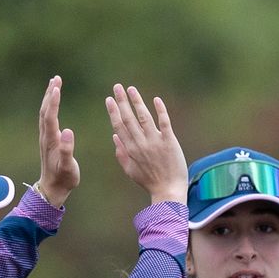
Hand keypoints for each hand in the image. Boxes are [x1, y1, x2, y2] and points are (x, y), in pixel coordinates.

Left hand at [32, 77, 78, 207]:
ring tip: (54, 84)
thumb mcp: (67, 167)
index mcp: (51, 141)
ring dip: (48, 97)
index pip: (50, 117)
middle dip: (50, 94)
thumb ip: (67, 151)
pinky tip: (53, 102)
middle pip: (45, 111)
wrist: (52, 189)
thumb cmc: (63, 180)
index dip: (53, 102)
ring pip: (44, 113)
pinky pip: (47, 118)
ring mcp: (46, 138)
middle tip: (56, 78)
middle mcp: (46, 137)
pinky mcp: (48, 140)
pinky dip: (49, 106)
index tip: (57, 87)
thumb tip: (69, 131)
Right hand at [107, 85, 187, 205]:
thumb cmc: (149, 182)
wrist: (168, 191)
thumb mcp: (130, 170)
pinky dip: (160, 111)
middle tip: (117, 87)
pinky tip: (155, 99)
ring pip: (144, 117)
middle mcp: (141, 143)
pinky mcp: (169, 142)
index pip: (119, 126)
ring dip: (137, 102)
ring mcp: (155, 142)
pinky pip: (164, 123)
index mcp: (131, 149)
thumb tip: (114, 136)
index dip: (114, 112)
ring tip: (131, 89)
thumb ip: (121, 153)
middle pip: (129, 119)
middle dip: (122, 101)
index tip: (109, 99)